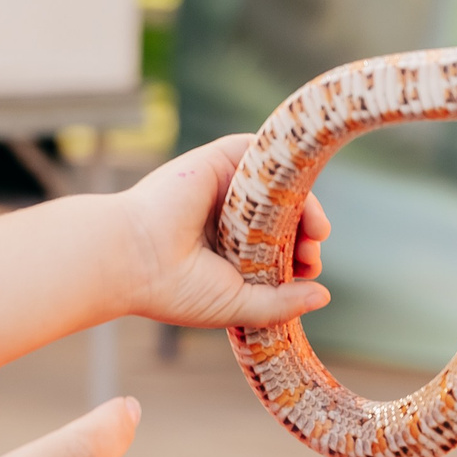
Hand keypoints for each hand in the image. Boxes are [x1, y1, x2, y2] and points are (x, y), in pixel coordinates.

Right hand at [115, 134, 329, 328]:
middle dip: (307, 234)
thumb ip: (281, 303)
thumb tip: (324, 295)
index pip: (280, 247)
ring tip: (314, 230)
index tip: (307, 270)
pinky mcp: (218, 161)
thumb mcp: (238, 305)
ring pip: (280, 188)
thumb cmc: (176, 289)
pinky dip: (286, 165)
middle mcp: (227, 218)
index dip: (301, 256)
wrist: (133, 259)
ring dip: (305, 206)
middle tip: (311, 253)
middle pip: (286, 216)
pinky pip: (262, 152)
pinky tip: (301, 191)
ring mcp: (224, 187)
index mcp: (228, 251)